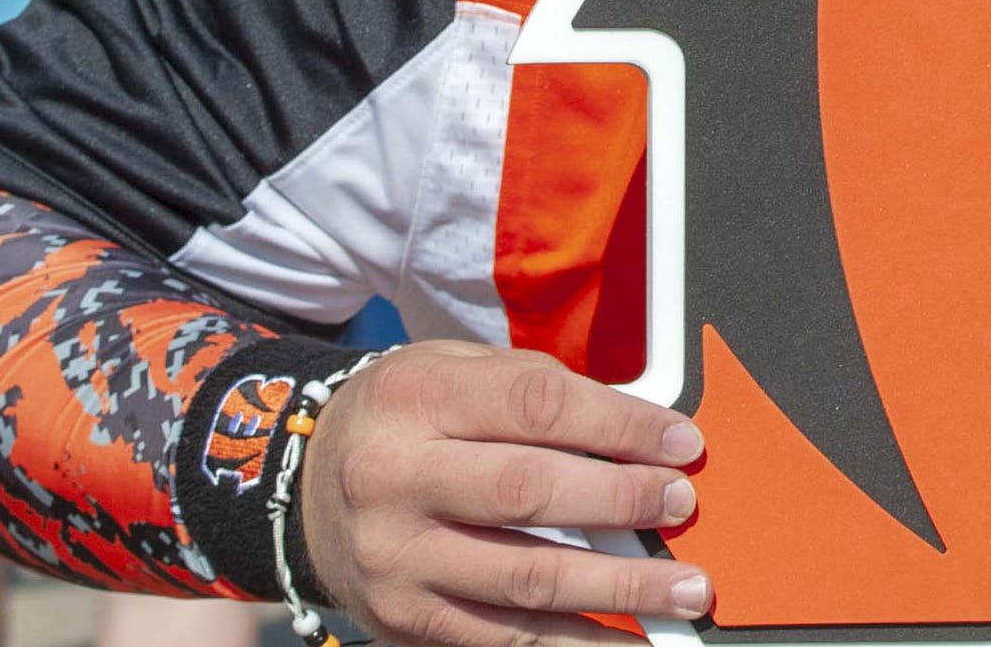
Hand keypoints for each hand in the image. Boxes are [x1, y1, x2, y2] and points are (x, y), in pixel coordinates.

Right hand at [301, 342, 711, 646]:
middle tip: (681, 506)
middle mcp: (394, 480)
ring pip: (525, 580)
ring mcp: (396, 559)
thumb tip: (645, 436)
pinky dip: (574, 644)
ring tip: (684, 589)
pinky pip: (504, 639)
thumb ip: (539, 393)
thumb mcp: (455, 372)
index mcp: (415, 399)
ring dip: (619, 589)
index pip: (537, 407)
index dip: (621, 426)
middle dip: (622, 502)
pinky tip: (627, 643)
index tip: (682, 444)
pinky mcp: (404, 619)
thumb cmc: (406, 420)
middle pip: (530, 492)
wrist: (306, 483)